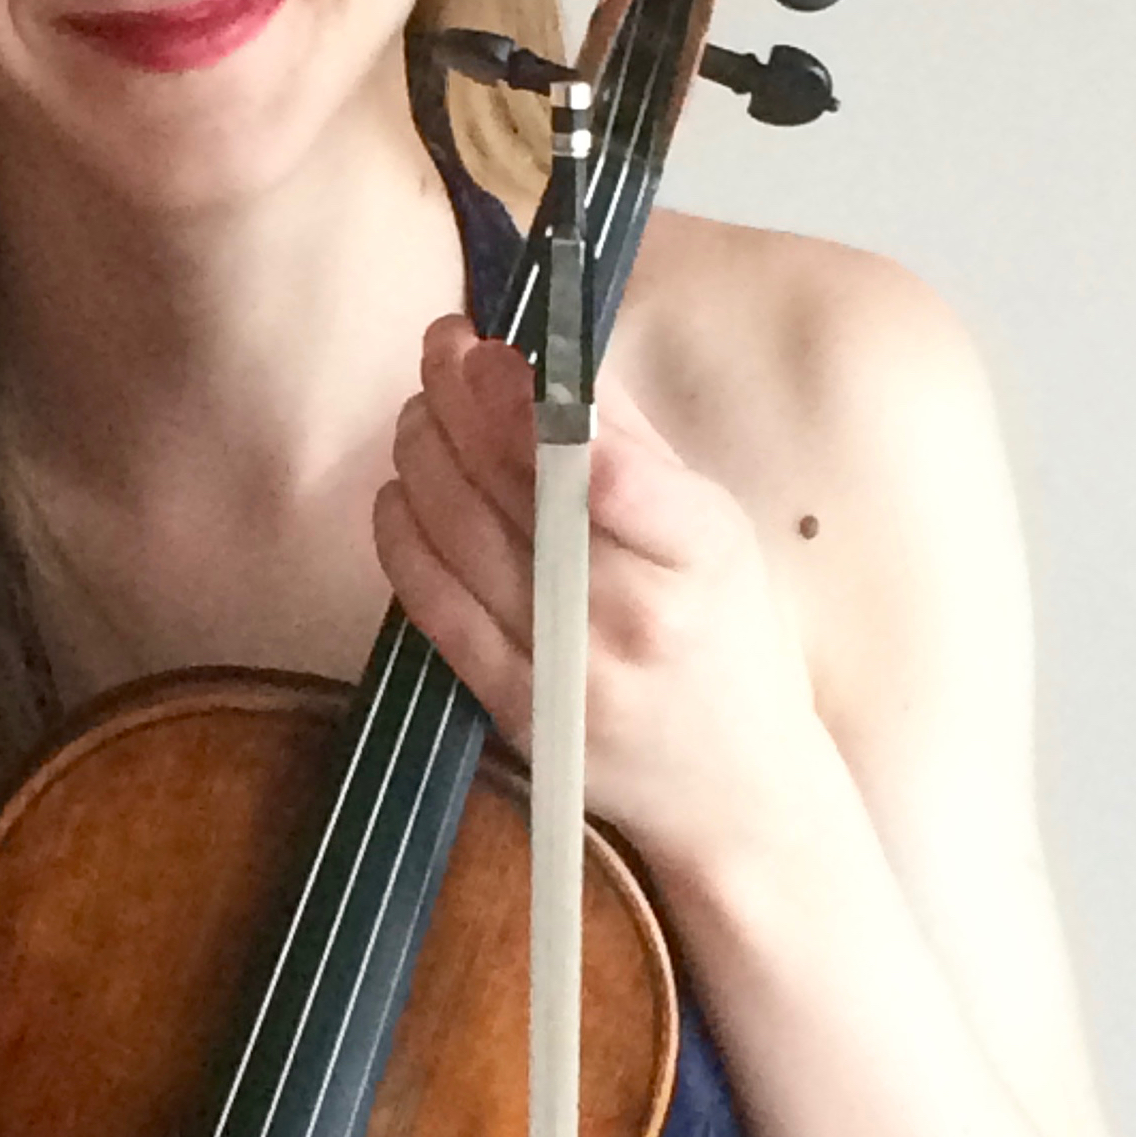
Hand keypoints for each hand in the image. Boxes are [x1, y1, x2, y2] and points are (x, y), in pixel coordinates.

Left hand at [372, 314, 832, 878]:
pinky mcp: (515, 707)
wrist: (737, 793)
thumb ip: (633, 442)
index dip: (525, 398)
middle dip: (459, 398)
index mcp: (699, 551)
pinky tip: (398, 491)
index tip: (488, 343)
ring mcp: (567, 668)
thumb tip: (551, 353)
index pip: (603, 467)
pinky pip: (435, 606)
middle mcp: (632, 612)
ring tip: (421, 409)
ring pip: (462, 534)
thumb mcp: (714, 526)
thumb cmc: (727, 633)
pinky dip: (404, 536)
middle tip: (441, 347)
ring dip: (424, 453)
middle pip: (515, 485)